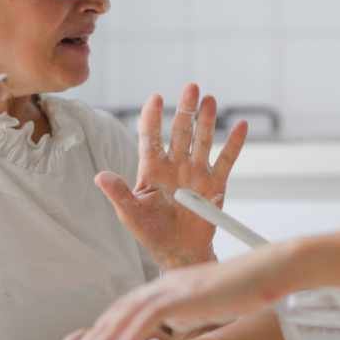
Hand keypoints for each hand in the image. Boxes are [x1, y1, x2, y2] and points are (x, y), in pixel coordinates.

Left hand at [51, 246, 295, 339]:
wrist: (270, 269)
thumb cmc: (248, 288)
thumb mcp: (210, 302)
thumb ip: (188, 311)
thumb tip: (177, 326)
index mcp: (167, 286)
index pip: (124, 310)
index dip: (102, 334)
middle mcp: (162, 284)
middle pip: (114, 314)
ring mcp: (170, 288)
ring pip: (121, 318)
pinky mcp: (180, 296)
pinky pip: (142, 322)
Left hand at [95, 83, 247, 267]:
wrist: (179, 252)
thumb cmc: (151, 232)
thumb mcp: (131, 214)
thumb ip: (118, 194)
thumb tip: (99, 176)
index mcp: (152, 169)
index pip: (150, 137)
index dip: (152, 117)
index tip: (155, 97)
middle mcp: (175, 165)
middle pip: (180, 131)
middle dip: (185, 109)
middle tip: (191, 87)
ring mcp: (196, 173)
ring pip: (202, 140)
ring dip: (206, 120)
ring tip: (210, 99)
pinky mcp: (215, 185)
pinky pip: (226, 161)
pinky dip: (234, 144)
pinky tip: (240, 126)